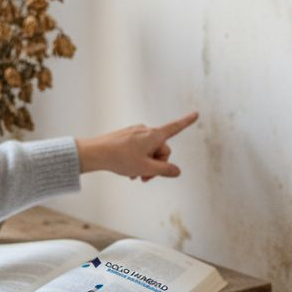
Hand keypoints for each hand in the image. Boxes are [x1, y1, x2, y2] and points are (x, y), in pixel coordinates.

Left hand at [75, 111, 198, 181]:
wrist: (95, 153)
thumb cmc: (121, 159)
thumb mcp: (146, 168)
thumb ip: (165, 171)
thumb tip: (177, 171)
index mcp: (154, 135)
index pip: (175, 127)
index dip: (187, 122)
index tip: (196, 113)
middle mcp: (146, 130)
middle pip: (161, 149)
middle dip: (157, 164)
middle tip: (145, 178)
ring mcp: (135, 132)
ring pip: (149, 151)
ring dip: (146, 164)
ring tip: (134, 176)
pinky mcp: (126, 136)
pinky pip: (138, 149)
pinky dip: (137, 160)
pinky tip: (128, 170)